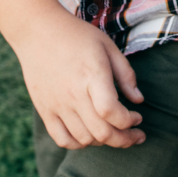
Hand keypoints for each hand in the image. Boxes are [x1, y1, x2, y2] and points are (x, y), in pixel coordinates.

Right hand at [15, 6, 146, 150]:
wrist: (38, 32)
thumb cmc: (77, 36)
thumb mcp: (108, 47)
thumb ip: (126, 74)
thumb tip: (138, 100)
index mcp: (92, 76)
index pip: (112, 112)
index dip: (129, 122)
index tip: (138, 117)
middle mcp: (74, 94)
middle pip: (101, 133)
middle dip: (124, 139)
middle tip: (135, 135)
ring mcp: (57, 105)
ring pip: (84, 139)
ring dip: (104, 142)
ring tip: (114, 132)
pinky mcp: (45, 110)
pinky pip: (63, 139)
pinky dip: (79, 144)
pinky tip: (90, 136)